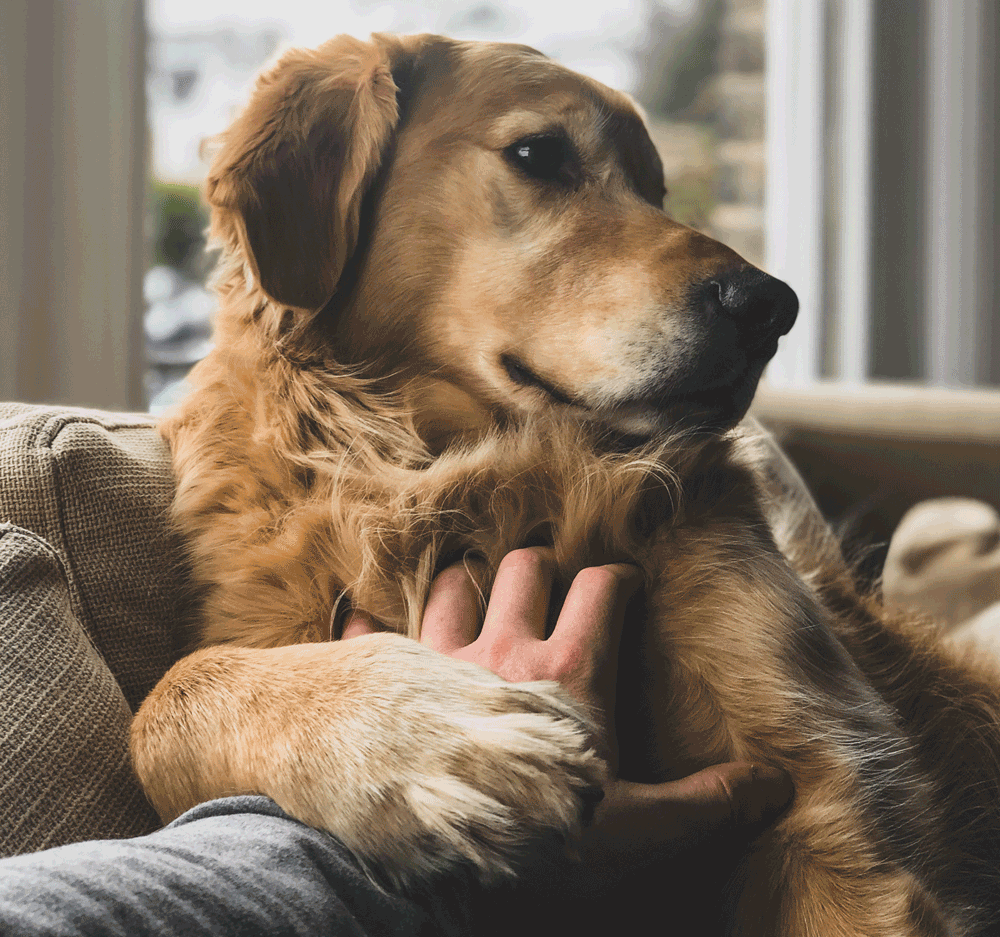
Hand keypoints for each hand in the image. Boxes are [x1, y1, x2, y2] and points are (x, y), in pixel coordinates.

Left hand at [342, 548, 793, 869]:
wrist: (437, 863)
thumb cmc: (541, 840)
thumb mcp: (635, 831)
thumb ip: (702, 802)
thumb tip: (775, 783)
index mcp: (569, 673)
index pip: (601, 588)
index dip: (618, 579)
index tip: (623, 587)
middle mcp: (504, 649)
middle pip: (525, 566)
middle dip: (540, 568)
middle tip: (545, 592)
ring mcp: (439, 658)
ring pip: (453, 582)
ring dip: (465, 585)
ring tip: (473, 603)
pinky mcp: (390, 678)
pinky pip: (371, 627)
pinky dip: (372, 620)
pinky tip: (368, 621)